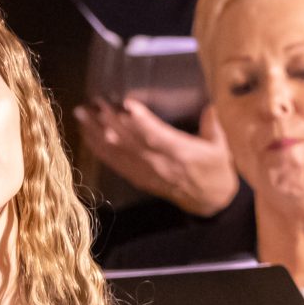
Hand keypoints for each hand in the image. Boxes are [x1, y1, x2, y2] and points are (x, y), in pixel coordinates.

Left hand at [73, 99, 239, 216]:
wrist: (211, 202)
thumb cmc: (217, 170)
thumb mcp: (221, 147)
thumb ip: (213, 124)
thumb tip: (209, 104)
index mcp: (182, 154)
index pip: (158, 137)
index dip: (141, 121)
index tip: (126, 105)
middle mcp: (161, 164)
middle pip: (131, 142)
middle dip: (110, 121)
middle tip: (95, 103)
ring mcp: (148, 173)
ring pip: (118, 152)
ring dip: (97, 133)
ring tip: (82, 114)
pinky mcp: (140, 178)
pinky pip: (116, 164)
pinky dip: (100, 150)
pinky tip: (87, 137)